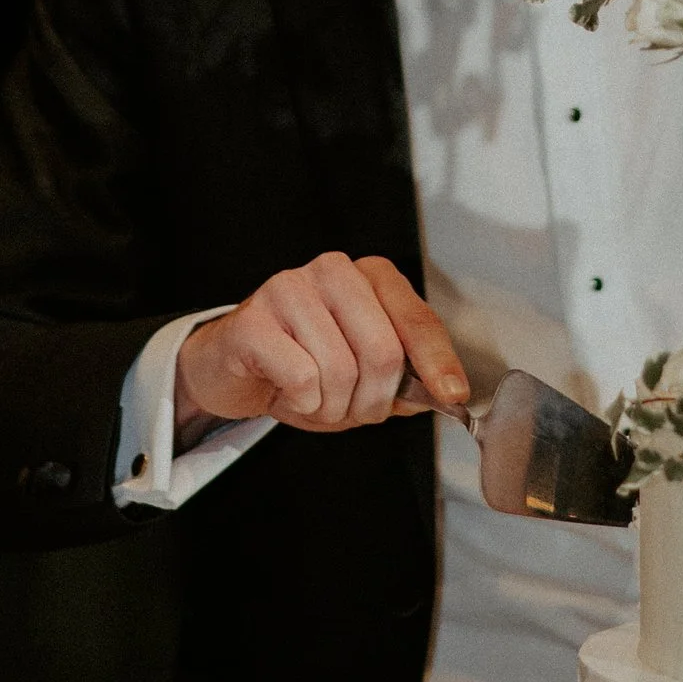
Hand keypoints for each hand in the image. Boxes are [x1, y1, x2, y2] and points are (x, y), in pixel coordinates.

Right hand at [177, 253, 471, 433]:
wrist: (231, 368)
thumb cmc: (300, 366)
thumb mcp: (362, 374)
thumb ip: (405, 379)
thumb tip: (442, 393)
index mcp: (369, 276)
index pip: (418, 320)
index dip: (438, 363)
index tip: (451, 396)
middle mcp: (333, 271)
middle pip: (383, 351)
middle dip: (373, 399)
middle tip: (353, 410)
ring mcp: (289, 288)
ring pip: (341, 370)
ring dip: (333, 406)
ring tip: (315, 400)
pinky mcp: (253, 320)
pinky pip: (302, 378)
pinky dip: (302, 402)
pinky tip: (288, 393)